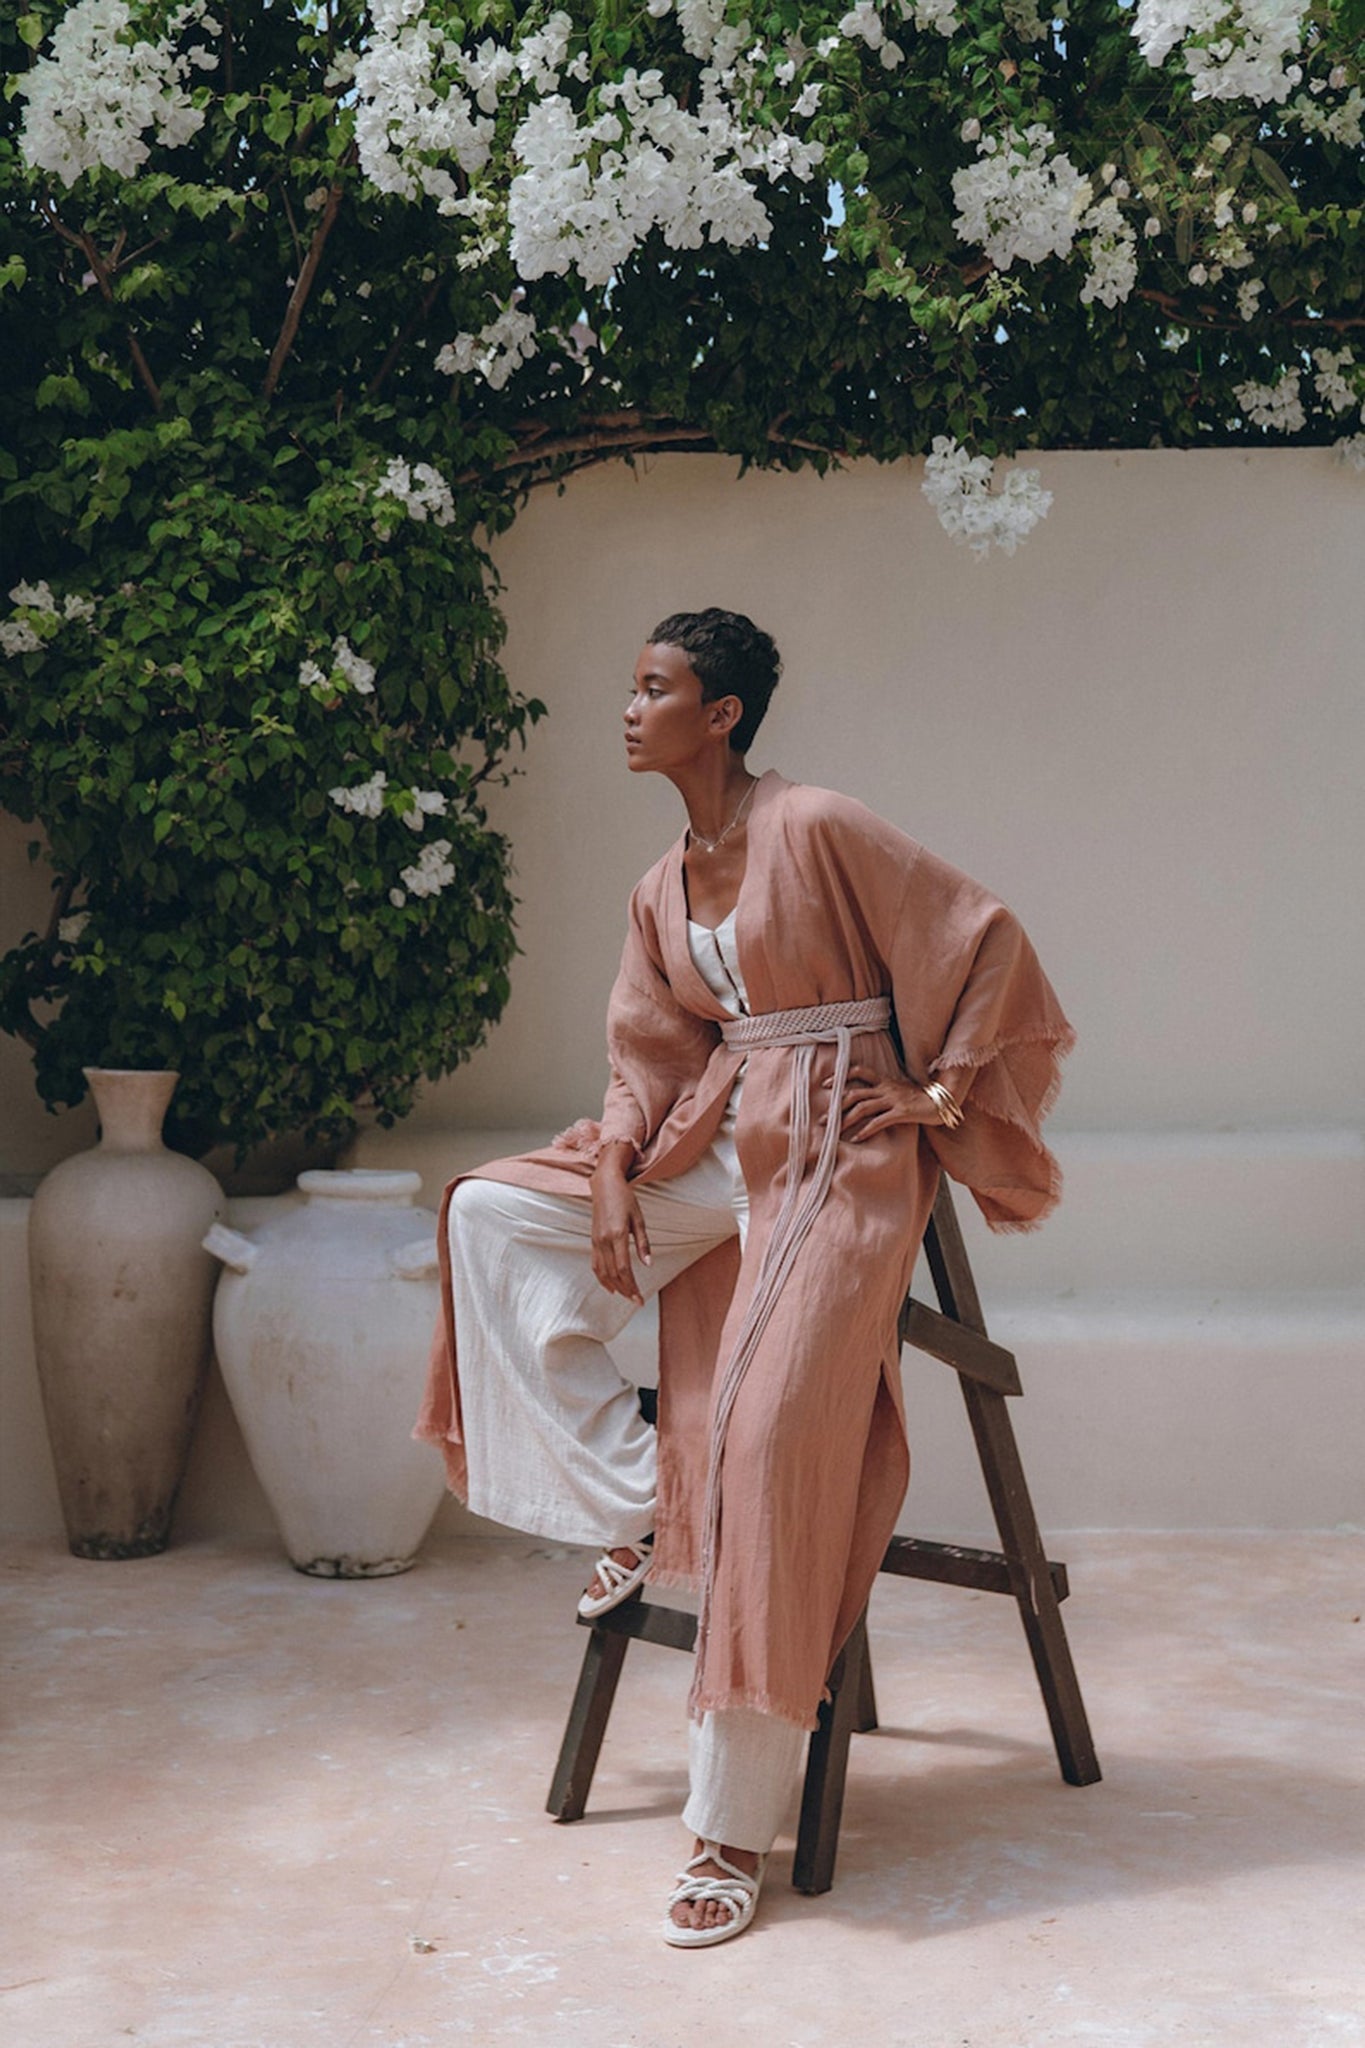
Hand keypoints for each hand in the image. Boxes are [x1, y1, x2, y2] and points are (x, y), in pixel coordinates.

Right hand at [591, 1161, 651, 1303]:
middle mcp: (604, 1240)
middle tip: (636, 1300)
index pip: (623, 1269)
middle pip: (613, 1274)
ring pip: (603, 1272)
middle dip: (625, 1290)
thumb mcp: (639, 1219)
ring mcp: (596, 1241)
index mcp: (617, 1235)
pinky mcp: (593, 1240)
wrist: (605, 1185)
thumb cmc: (625, 1199)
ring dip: (614, 1286)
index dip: (632, 1286)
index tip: (640, 1298)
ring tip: (626, 1296)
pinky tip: (610, 1285)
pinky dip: (602, 1278)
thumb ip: (643, 1243)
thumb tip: (648, 1264)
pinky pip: (596, 1264)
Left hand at [823, 1063, 944, 1142]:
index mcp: (885, 1081)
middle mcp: (887, 1088)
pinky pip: (879, 1121)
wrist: (944, 1102)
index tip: (826, 1084)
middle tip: (822, 1118)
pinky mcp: (902, 1112)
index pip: (859, 1071)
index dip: (841, 1076)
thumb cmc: (922, 1099)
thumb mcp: (901, 1091)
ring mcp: (894, 1099)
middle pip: (855, 1093)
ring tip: (833, 1130)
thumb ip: (886, 1092)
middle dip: (836, 1106)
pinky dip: (866, 1130)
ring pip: (863, 1107)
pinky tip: (856, 1138)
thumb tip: (870, 1098)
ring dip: (846, 1119)